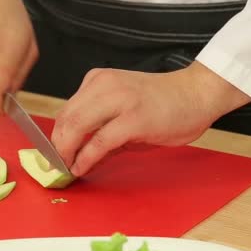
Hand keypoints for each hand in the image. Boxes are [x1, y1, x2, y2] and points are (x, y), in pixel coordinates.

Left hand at [51, 61, 250, 175]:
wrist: (197, 94)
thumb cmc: (164, 104)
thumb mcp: (124, 112)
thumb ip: (99, 131)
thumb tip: (78, 157)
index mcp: (98, 81)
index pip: (66, 111)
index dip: (55, 137)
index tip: (52, 156)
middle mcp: (104, 85)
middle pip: (65, 119)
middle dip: (56, 147)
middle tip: (55, 166)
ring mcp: (119, 100)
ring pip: (76, 127)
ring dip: (66, 153)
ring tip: (66, 169)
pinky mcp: (133, 119)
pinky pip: (99, 141)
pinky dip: (86, 157)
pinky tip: (82, 167)